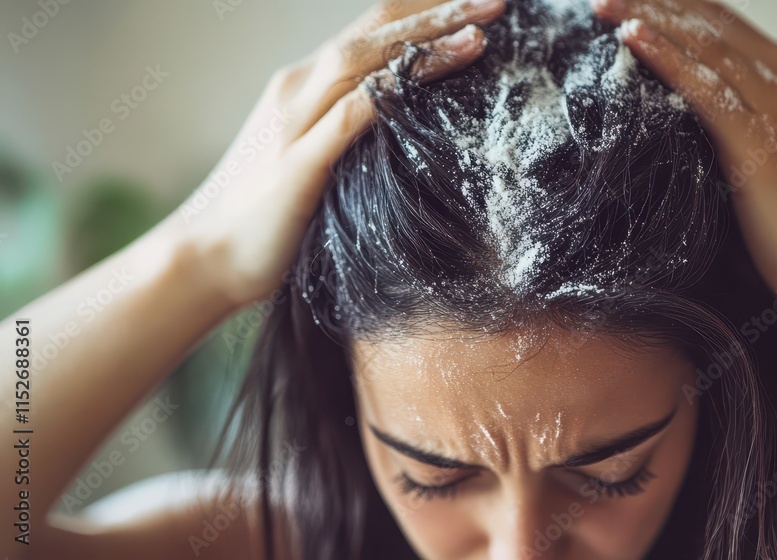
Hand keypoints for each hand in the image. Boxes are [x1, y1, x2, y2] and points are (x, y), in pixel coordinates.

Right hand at [163, 0, 504, 308]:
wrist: (204, 256)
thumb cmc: (264, 215)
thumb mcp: (314, 161)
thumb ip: (348, 136)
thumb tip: (400, 134)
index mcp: (305, 86)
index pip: (371, 31)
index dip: (423, 12)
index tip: (474, 6)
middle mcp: (299, 89)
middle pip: (375, 30)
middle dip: (438, 9)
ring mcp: (296, 122)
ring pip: (365, 61)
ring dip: (425, 40)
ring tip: (482, 26)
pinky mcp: (298, 163)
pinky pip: (349, 116)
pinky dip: (392, 91)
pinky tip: (429, 77)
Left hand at [592, 0, 776, 314]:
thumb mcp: (772, 161)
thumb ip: (735, 133)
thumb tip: (684, 135)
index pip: (720, 25)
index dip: (673, 9)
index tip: (628, 3)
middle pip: (706, 23)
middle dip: (652, 3)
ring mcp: (776, 107)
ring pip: (702, 45)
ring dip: (647, 19)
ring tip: (603, 6)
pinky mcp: (759, 142)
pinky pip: (703, 88)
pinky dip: (665, 58)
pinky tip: (630, 38)